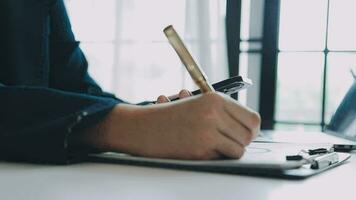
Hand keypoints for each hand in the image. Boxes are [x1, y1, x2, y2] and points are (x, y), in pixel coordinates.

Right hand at [84, 92, 260, 159]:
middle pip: (249, 134)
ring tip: (218, 145)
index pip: (252, 118)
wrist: (142, 127)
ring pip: (240, 148)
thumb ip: (221, 112)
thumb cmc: (169, 116)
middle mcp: (214, 112)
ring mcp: (208, 130)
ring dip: (231, 150)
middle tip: (232, 142)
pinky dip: (219, 156)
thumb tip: (249, 126)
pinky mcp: (201, 148)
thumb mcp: (196, 104)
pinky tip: (205, 150)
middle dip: (243, 141)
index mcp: (215, 98)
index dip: (251, 129)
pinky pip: (226, 156)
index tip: (244, 134)